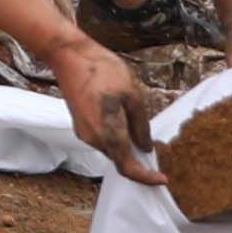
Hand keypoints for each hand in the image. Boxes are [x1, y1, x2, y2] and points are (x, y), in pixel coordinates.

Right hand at [52, 30, 166, 183]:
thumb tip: (146, 148)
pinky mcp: (79, 123)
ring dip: (126, 144)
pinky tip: (121, 116)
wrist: (69, 54)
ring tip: (137, 123)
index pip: (128, 168)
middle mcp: (93, 139)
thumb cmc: (102, 71)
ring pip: (110, 147)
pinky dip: (115, 135)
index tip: (162, 178)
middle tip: (156, 147)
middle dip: (137, 158)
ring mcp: (83, 132)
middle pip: (119, 159)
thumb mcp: (132, 95)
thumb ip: (140, 125)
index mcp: (107, 134)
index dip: (146, 177)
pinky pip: (101, 138)